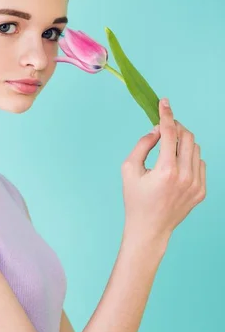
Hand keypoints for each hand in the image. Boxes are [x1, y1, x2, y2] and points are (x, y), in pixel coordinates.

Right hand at [120, 98, 205, 246]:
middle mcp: (185, 176)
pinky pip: (199, 163)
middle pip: (187, 137)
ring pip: (195, 149)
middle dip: (176, 127)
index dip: (166, 115)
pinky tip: (176, 166)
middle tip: (165, 127)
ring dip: (182, 143)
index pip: (170, 133)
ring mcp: (196, 184)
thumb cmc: (135, 199)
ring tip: (168, 151)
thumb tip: (156, 129)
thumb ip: (142, 144)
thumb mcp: (129, 169)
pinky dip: (189, 158)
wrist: (150, 229)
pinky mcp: (202, 191)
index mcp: (166, 170)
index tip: (164, 102)